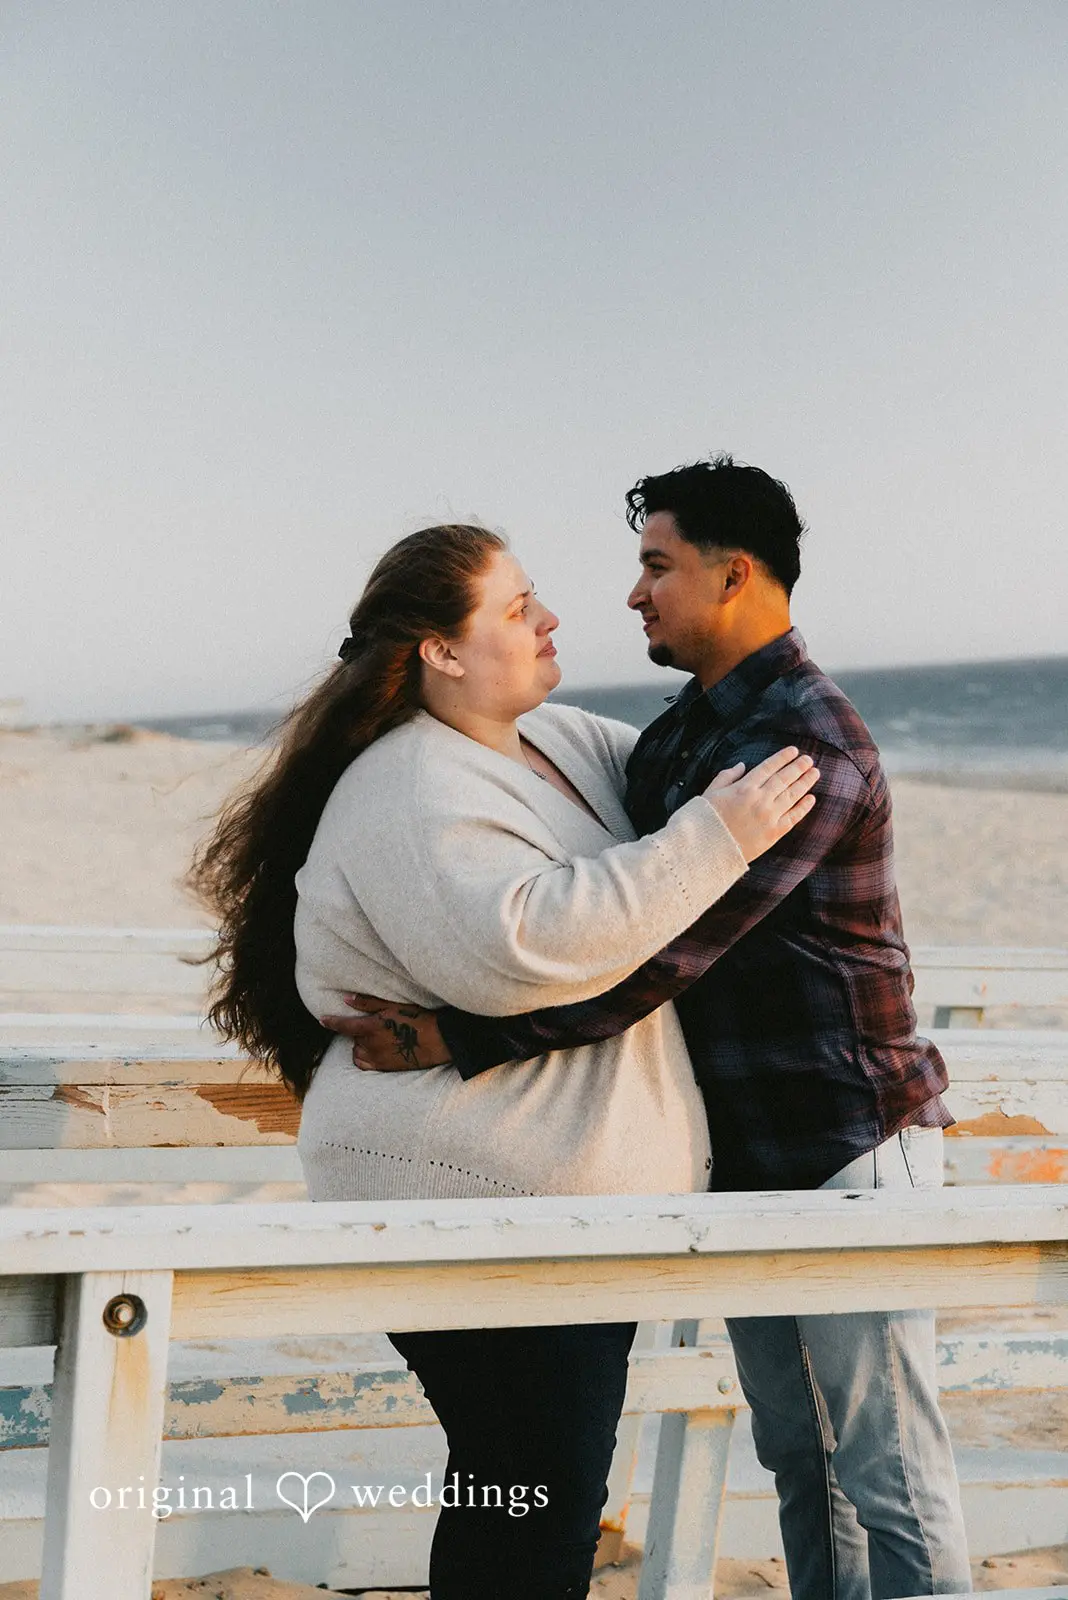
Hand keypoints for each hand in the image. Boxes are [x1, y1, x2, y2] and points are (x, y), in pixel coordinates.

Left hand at [320, 993, 451, 1070]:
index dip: (331, 1022)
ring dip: (360, 1045)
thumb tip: (347, 999)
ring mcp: (377, 1058)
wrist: (438, 1040)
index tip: (322, 1020)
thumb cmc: (416, 1019)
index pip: (344, 1026)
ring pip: (357, 1052)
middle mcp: (371, 1045)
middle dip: (358, 1032)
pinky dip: (364, 1057)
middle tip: (374, 1025)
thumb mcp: (392, 1006)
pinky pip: (364, 1064)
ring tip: (375, 1038)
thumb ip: (368, 1003)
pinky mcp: (384, 1068)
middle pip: (353, 1038)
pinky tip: (374, 1051)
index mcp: (371, 1027)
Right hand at [703, 747, 818, 862]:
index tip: (793, 751)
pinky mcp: (774, 833)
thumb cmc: (705, 821)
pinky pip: (793, 817)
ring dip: (805, 783)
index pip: (768, 768)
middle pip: (784, 779)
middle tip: (808, 759)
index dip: (782, 758)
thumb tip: (742, 766)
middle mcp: (760, 799)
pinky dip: (803, 807)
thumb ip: (727, 776)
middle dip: (798, 767)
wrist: (707, 850)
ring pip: (792, 795)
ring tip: (815, 773)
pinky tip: (811, 798)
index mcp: (744, 787)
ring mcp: (769, 816)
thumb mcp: (710, 792)